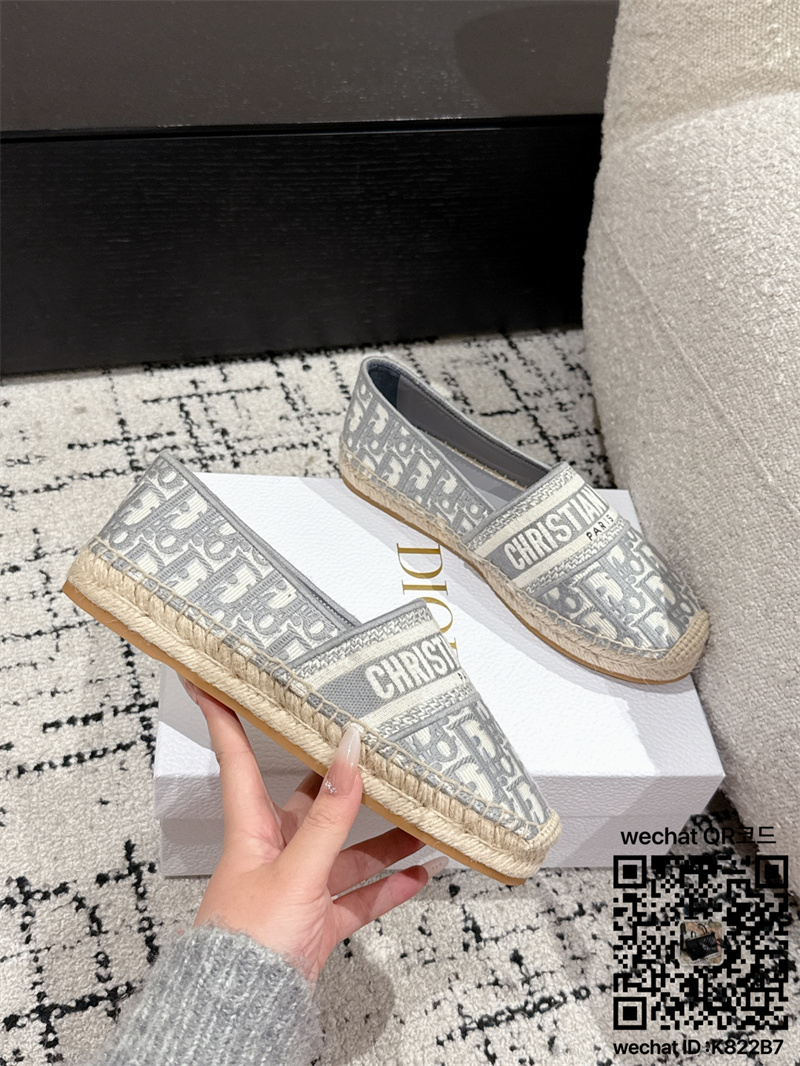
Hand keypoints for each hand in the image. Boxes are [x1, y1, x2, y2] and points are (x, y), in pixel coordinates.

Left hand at [184, 680, 446, 984]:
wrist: (243, 1012)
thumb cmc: (248, 943)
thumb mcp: (297, 870)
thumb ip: (329, 815)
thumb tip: (349, 754)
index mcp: (252, 830)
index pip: (236, 758)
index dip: (226, 717)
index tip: (214, 678)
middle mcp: (273, 852)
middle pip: (309, 802)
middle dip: (342, 780)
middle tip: (368, 749)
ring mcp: (297, 887)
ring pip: (345, 850)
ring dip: (382, 838)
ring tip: (419, 818)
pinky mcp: (316, 921)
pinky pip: (359, 895)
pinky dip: (388, 886)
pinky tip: (418, 875)